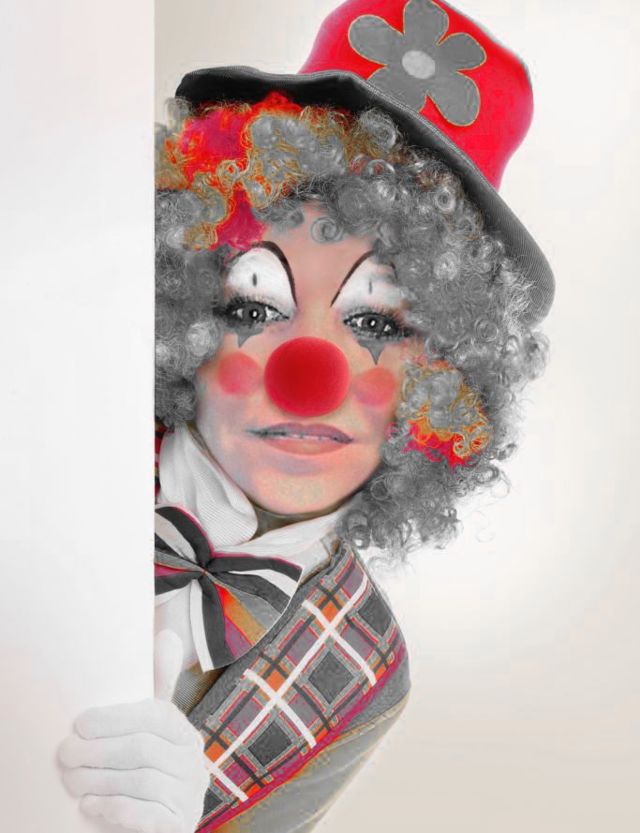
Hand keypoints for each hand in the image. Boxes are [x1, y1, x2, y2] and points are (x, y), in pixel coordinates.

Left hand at [59, 630, 209, 832]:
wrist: (153, 829)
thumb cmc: (144, 773)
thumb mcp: (149, 731)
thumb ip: (155, 688)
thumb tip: (168, 634)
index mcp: (186, 734)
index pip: (156, 716)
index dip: (116, 718)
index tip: (80, 723)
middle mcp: (195, 764)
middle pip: (144, 749)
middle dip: (99, 751)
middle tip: (65, 754)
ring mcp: (190, 797)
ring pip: (143, 781)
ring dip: (100, 779)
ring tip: (71, 780)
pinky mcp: (179, 826)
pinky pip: (147, 815)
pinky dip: (115, 809)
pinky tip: (90, 805)